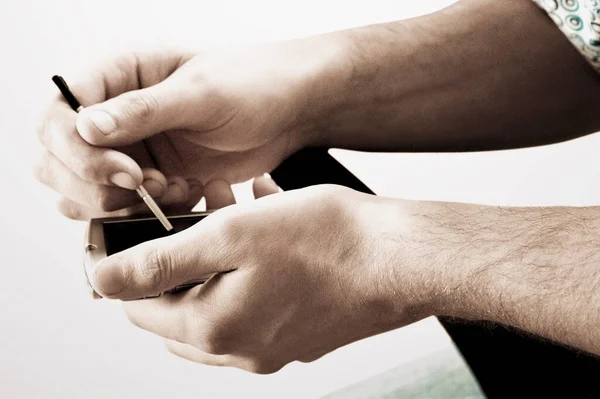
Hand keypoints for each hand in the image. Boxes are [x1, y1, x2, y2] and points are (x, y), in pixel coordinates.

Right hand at [35, 40, 341, 219]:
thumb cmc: (254, 83)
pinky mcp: (153, 177)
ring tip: (170, 187)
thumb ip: (143, 110)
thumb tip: (85, 127)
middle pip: (61, 161)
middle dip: (97, 186)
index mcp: (118, 76)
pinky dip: (148, 212)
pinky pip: (126, 207)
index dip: (78, 153)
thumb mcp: (201, 91)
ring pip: (86, 191)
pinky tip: (184, 193)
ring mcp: (132, 149)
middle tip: (146, 185)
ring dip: (122, 204)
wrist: (291, 111)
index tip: (125, 171)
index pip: (59, 116)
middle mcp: (116, 115)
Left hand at [92, 183, 432, 373]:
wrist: (399, 260)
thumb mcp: (230, 236)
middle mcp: (241, 349)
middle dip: (177, 261)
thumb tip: (103, 281)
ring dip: (215, 262)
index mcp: (215, 328)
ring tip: (232, 214)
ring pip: (218, 304)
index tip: (136, 233)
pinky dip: (248, 272)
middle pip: (179, 309)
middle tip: (192, 218)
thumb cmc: (328, 242)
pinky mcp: (299, 334)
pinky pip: (256, 304)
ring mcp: (273, 346)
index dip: (128, 268)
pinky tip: (268, 234)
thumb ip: (160, 262)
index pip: (139, 308)